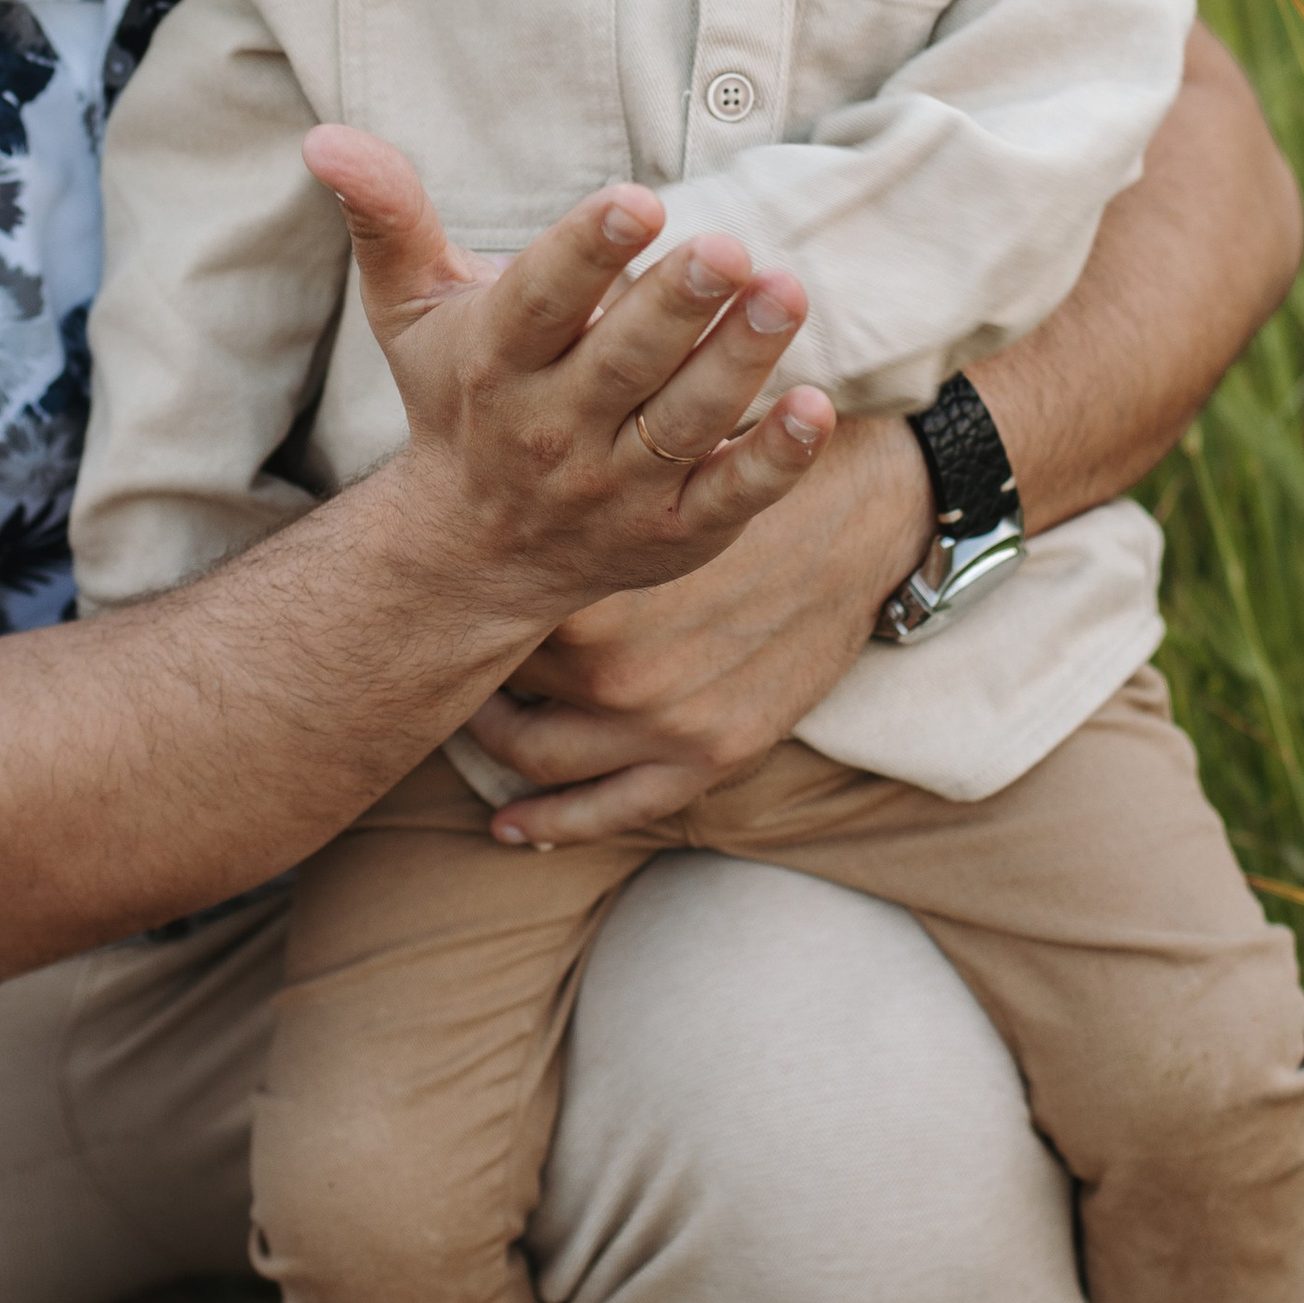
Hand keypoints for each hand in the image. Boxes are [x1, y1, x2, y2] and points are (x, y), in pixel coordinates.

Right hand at [304, 128, 836, 621]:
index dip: (586, 251)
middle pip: (622, 363)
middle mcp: (553, 428)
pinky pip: (731, 498)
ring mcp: (617, 487)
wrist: (474, 552)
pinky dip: (776, 461)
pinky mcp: (675, 533)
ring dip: (739, 363)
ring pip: (684, 423)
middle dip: (676, 305)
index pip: (541, 302)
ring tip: (788, 293)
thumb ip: (388, 218)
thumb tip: (325, 136)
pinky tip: (819, 409)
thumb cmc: (457, 396)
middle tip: (730, 248)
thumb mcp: (411, 309)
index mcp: (495, 362)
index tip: (636, 200)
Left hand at [469, 411, 934, 842]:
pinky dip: (550, 824)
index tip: (441, 598)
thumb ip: (564, 517)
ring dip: (496, 748)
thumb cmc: (747, 473)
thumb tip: (475, 509)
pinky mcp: (710, 756)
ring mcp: (661, 723)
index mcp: (587, 587)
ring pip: (535, 758)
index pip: (485, 615)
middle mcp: (613, 667)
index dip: (458, 606)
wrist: (862, 511)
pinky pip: (609, 811)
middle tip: (455, 659)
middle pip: (500, 686)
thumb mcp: (644, 478)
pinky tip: (511, 830)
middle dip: (471, 675)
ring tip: (483, 725)